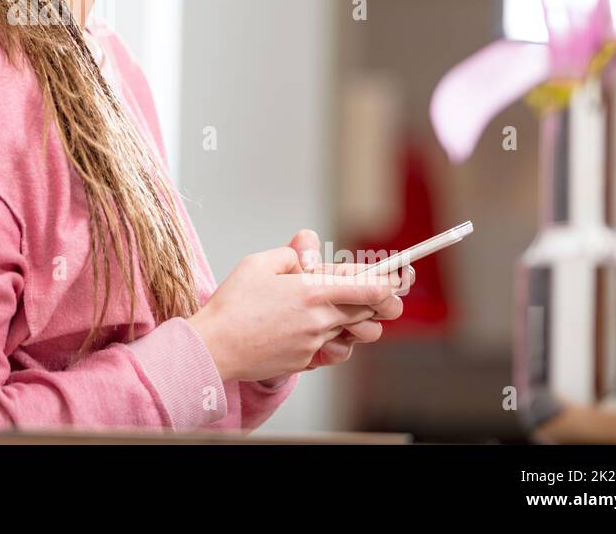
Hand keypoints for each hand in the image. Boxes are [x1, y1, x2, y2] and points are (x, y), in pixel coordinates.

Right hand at [186, 243, 402, 382]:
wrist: (214, 347)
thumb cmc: (232, 304)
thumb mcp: (258, 263)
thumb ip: (291, 255)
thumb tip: (308, 255)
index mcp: (312, 291)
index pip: (370, 288)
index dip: (391, 282)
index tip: (401, 277)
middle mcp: (320, 319)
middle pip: (371, 312)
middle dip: (384, 304)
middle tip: (385, 297)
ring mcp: (315, 343)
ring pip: (356, 334)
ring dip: (358, 323)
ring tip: (345, 313)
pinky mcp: (306, 361)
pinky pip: (333, 350)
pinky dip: (332, 341)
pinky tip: (318, 331)